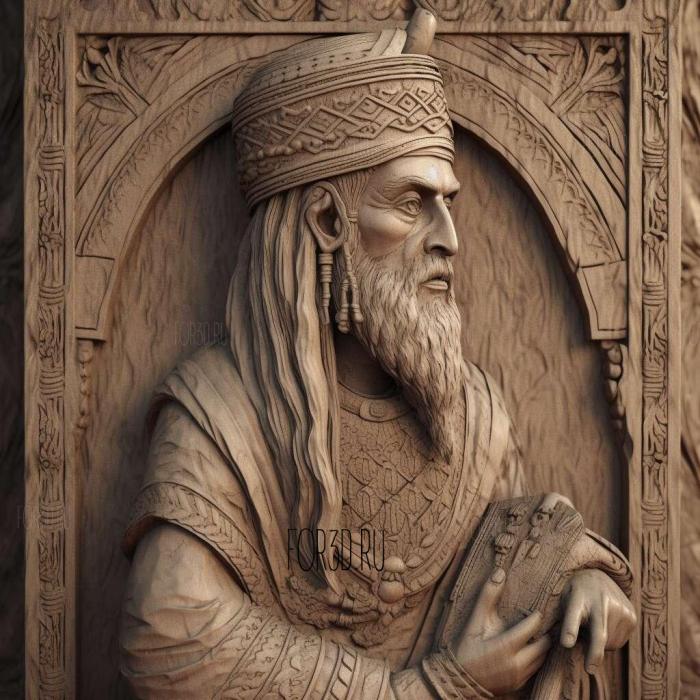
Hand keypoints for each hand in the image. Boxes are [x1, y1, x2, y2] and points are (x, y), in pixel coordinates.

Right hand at [454, 568, 550, 694]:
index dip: (537, 617)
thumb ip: (488, 597)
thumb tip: (499, 572)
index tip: (537, 609)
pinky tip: (530, 649)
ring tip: (539, 633)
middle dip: (544, 632)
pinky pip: (535, 669)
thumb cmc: (466, 649)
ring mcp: (519, 676)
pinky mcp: (519, 685)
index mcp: (506, 646)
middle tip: (543, 621)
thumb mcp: (475, 622)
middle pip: (543, 645)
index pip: (533, 628)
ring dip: (542, 646)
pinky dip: (536, 658)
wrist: (459, 680)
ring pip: (542, 658)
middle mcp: (517, 664)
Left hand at [560, 569, 636, 673]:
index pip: (573, 615)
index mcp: (578, 597)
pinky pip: (619, 642)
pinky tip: (605, 624)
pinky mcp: (632, 616)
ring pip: (609, 644)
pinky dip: (610, 640)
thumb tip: (571, 649)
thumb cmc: (576, 594)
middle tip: (589, 669)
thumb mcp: (564, 600)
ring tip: (594, 624)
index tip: (566, 643)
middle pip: (598, 634)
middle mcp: (600, 601)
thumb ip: (565, 622)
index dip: (570, 630)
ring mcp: (619, 608)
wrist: (599, 575)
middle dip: (594, 653)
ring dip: (599, 644)